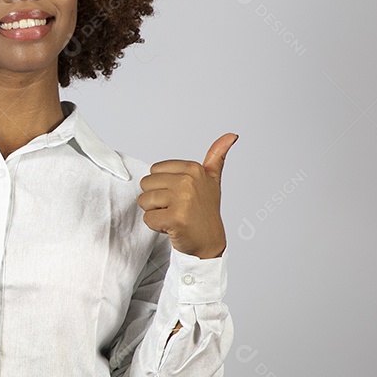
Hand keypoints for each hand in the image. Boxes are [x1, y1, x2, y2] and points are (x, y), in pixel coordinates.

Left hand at [138, 133, 237, 258]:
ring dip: (155, 212)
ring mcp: (182, 200)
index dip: (162, 186)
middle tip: (175, 208)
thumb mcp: (212, 180)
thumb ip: (217, 155)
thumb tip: (232, 134)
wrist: (209, 242)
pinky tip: (172, 227)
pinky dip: (156, 226)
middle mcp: (188, 181)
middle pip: (146, 185)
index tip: (179, 195)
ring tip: (173, 216)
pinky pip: (148, 219)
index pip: (154, 171)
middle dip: (155, 199)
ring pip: (144, 201)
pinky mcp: (175, 219)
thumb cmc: (205, 210)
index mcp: (193, 169)